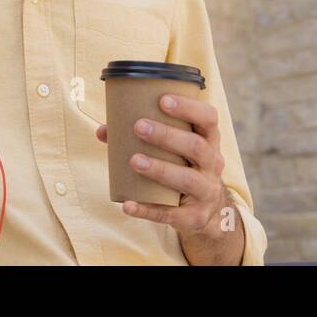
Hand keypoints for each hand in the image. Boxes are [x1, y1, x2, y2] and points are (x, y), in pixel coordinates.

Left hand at [95, 93, 230, 239]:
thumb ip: (144, 135)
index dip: (189, 108)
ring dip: (160, 169)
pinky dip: (147, 209)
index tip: (163, 100)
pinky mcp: (194, 217)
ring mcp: (206, 191)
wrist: (205, 210)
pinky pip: (170, 214)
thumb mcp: (175, 149)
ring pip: (187, 179)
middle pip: (196, 147)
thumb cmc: (182, 166)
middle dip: (167, 136)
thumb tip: (104, 130)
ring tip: (134, 160)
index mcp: (209, 140)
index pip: (208, 118)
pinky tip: (128, 204)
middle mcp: (212, 164)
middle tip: (138, 126)